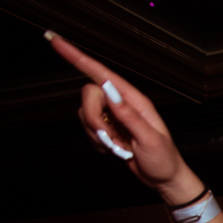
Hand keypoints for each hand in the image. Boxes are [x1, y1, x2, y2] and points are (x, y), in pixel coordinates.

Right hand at [47, 32, 203, 204]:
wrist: (164, 179)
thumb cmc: (164, 160)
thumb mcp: (150, 139)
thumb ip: (129, 115)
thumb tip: (110, 91)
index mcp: (135, 101)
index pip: (103, 74)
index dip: (79, 58)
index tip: (57, 43)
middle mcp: (122, 104)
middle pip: (89, 95)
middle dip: (93, 118)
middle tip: (110, 139)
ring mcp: (112, 116)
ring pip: (85, 113)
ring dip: (97, 134)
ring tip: (119, 147)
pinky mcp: (106, 129)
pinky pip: (87, 128)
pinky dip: (97, 142)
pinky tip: (114, 150)